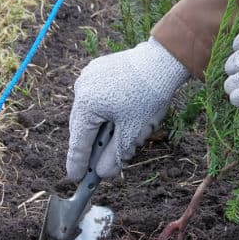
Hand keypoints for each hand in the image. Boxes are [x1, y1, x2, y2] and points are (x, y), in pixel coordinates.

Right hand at [67, 37, 188, 179]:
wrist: (162, 61)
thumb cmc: (148, 97)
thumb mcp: (132, 133)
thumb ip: (114, 156)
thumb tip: (102, 173)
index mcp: (86, 106)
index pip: (79, 142)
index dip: (78, 163)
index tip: (75, 178)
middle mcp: (81, 89)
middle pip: (82, 126)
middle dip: (92, 145)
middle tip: (96, 166)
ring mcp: (88, 76)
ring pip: (89, 111)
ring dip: (100, 127)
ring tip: (114, 139)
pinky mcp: (98, 68)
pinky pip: (96, 95)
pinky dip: (104, 109)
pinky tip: (119, 115)